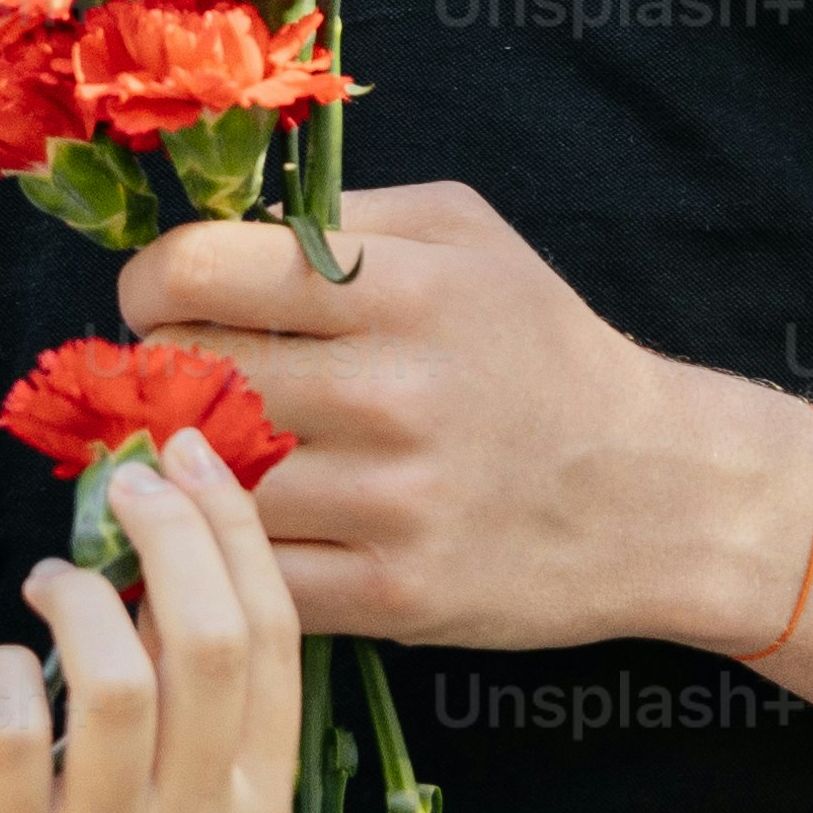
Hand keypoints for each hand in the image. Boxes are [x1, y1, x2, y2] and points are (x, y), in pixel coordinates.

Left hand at [0, 433, 308, 812]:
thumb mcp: (175, 783)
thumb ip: (189, 673)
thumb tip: (177, 518)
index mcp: (260, 802)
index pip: (272, 639)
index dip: (234, 530)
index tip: (191, 457)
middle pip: (208, 644)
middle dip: (169, 536)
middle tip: (123, 487)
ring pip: (118, 682)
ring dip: (79, 599)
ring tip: (50, 583)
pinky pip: (13, 733)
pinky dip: (4, 673)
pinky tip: (1, 666)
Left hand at [116, 180, 782, 655]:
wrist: (660, 494)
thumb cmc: (546, 351)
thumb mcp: (469, 235)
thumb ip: (341, 217)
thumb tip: (215, 234)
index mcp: (405, 288)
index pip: (198, 270)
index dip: (152, 283)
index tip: (160, 302)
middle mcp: (393, 392)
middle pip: (186, 377)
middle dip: (158, 377)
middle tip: (178, 383)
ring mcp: (391, 502)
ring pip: (206, 480)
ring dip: (183, 470)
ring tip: (201, 453)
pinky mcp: (392, 595)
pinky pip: (250, 572)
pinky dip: (221, 553)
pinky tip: (227, 529)